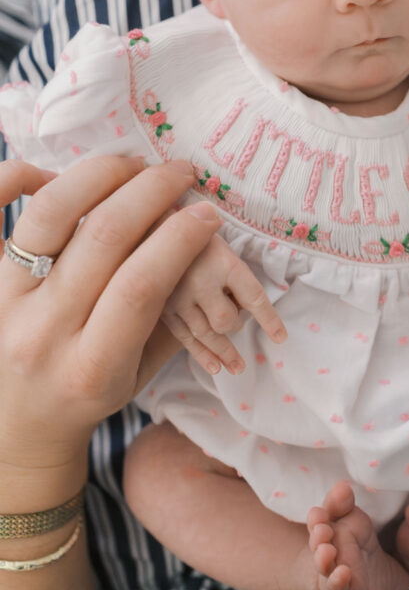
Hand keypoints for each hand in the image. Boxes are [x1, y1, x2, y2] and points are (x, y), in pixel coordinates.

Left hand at [0, 156, 221, 510]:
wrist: (18, 426)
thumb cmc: (90, 394)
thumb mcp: (137, 372)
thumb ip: (168, 311)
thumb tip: (199, 238)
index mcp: (92, 366)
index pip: (141, 285)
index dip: (181, 238)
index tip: (208, 212)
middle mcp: (43, 332)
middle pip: (104, 238)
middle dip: (153, 192)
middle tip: (180, 173)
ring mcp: (6, 302)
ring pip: (50, 214)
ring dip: (99, 175)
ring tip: (131, 163)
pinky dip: (14, 180)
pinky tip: (46, 171)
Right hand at [162, 231, 285, 374]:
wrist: (154, 225)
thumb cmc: (198, 237)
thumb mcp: (223, 248)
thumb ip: (234, 278)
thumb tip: (245, 311)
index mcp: (224, 262)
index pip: (253, 297)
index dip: (269, 320)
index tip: (280, 338)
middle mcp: (201, 281)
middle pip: (226, 320)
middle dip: (236, 325)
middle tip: (237, 319)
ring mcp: (178, 297)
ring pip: (206, 334)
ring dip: (224, 352)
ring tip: (238, 367)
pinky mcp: (162, 308)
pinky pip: (185, 338)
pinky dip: (202, 355)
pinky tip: (215, 368)